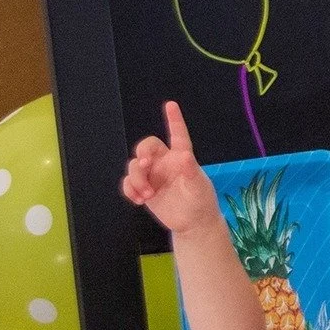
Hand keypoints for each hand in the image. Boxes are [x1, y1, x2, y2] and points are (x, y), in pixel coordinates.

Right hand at [121, 101, 219, 234]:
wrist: (192, 224)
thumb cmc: (201, 201)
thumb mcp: (199, 187)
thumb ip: (191, 172)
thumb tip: (184, 156)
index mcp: (181, 157)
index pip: (178, 135)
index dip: (174, 120)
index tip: (171, 105)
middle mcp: (164, 162)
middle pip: (146, 147)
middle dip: (142, 154)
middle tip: (145, 165)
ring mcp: (153, 175)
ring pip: (134, 166)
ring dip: (136, 179)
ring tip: (146, 196)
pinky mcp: (144, 189)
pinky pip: (128, 182)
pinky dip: (129, 189)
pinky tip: (138, 200)